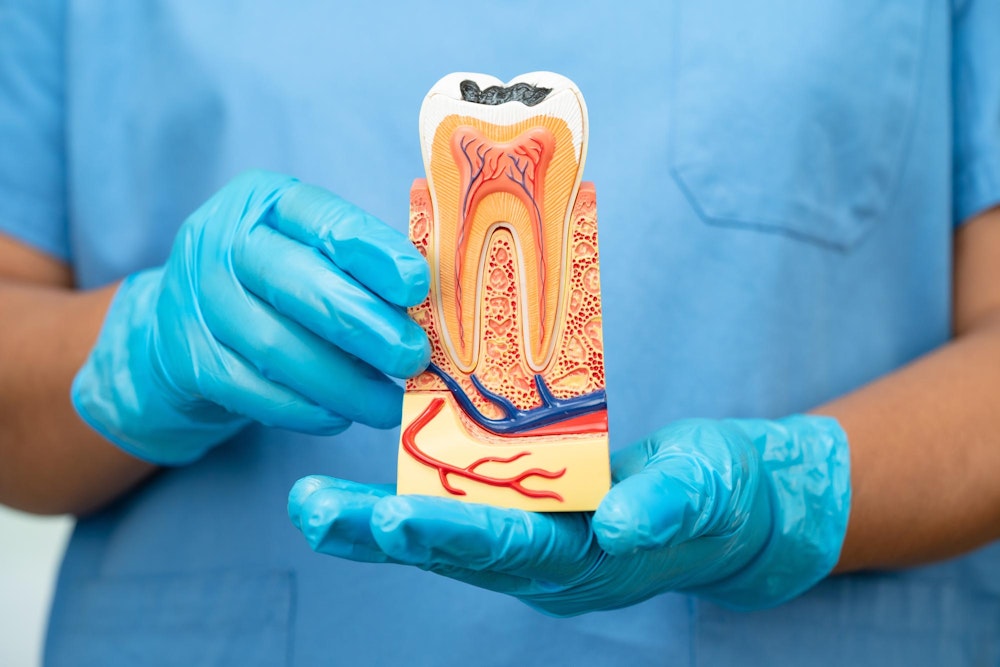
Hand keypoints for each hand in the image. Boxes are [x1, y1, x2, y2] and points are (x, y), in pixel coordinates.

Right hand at [72, 170, 429, 464]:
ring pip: (278, 346)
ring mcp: (197, 300)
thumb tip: (435, 311)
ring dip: (343, 384)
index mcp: (267, 202)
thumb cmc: (273, 287)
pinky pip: (252, 391)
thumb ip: (362, 269)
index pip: (329, 222)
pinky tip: (340, 417)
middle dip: (367, 327)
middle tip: (413, 358)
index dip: (377, 255)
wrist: (178, 326)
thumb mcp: (310, 254)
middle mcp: (222, 241)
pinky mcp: (188, 358)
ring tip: (389, 405)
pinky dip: (303, 410)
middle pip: (302, 285)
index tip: (419, 287)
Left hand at [288, 417, 849, 615]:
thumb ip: (664, 506)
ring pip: (444, 536)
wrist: (727, 510)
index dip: (447, 533)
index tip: (387, 516)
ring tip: (307, 502)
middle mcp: (545, 564)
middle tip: (310, 510)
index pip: (507, 549)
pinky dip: (409, 502)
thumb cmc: (721, 493)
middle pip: (453, 552)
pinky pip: (461, 511)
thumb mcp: (706, 489)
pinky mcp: (527, 519)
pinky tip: (358, 489)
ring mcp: (532, 545)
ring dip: (372, 524)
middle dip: (378, 534)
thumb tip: (618, 526)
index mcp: (585, 563)